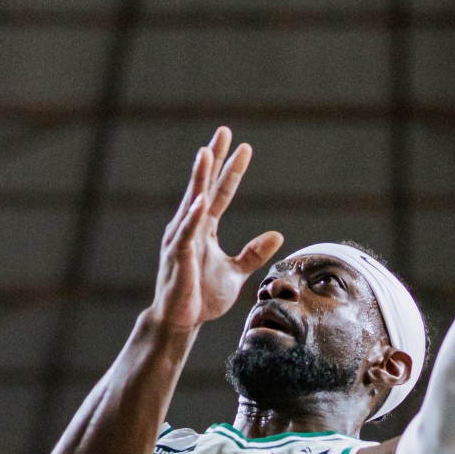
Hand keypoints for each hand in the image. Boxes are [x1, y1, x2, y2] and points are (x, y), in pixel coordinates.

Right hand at [145, 127, 283, 331]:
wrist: (181, 321)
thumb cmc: (202, 296)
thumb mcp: (236, 273)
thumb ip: (253, 253)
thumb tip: (277, 235)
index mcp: (205, 229)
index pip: (220, 193)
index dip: (231, 171)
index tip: (243, 147)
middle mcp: (191, 228)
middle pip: (205, 187)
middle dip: (214, 160)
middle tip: (224, 132)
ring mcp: (181, 240)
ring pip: (192, 203)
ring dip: (199, 178)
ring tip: (206, 153)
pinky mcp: (177, 258)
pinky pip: (186, 234)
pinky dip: (193, 218)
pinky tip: (201, 201)